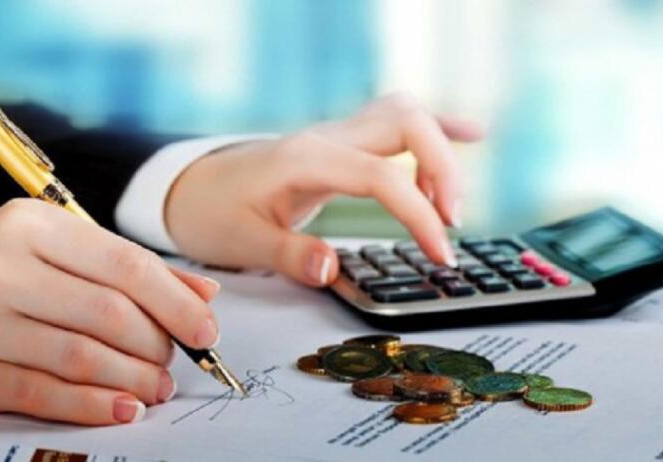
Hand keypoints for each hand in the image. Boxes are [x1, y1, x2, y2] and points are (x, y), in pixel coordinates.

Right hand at [0, 199, 220, 424]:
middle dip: (156, 343)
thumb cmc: (12, 263)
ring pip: (80, 355)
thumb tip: (204, 294)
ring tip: (157, 387)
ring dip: (131, 378)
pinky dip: (90, 405)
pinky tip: (122, 408)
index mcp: (34, 225)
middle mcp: (3, 265)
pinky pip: (39, 392)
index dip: (177, 304)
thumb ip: (131, 267)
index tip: (206, 332)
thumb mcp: (64, 245)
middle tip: (172, 360)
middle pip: (109, 312)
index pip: (128, 266)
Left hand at [166, 93, 482, 285]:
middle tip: (452, 223)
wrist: (193, 187)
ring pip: (405, 114)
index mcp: (305, 160)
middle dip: (443, 168)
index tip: (440, 254)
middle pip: (406, 121)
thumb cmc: (213, 213)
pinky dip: (435, 130)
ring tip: (448, 203)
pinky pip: (395, 123)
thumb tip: (331, 270)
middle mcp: (326, 138)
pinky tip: (469, 136)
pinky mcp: (342, 144)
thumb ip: (289, 255)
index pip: (381, 175)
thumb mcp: (242, 242)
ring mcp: (336, 135)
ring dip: (440, 150)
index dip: (419, 214)